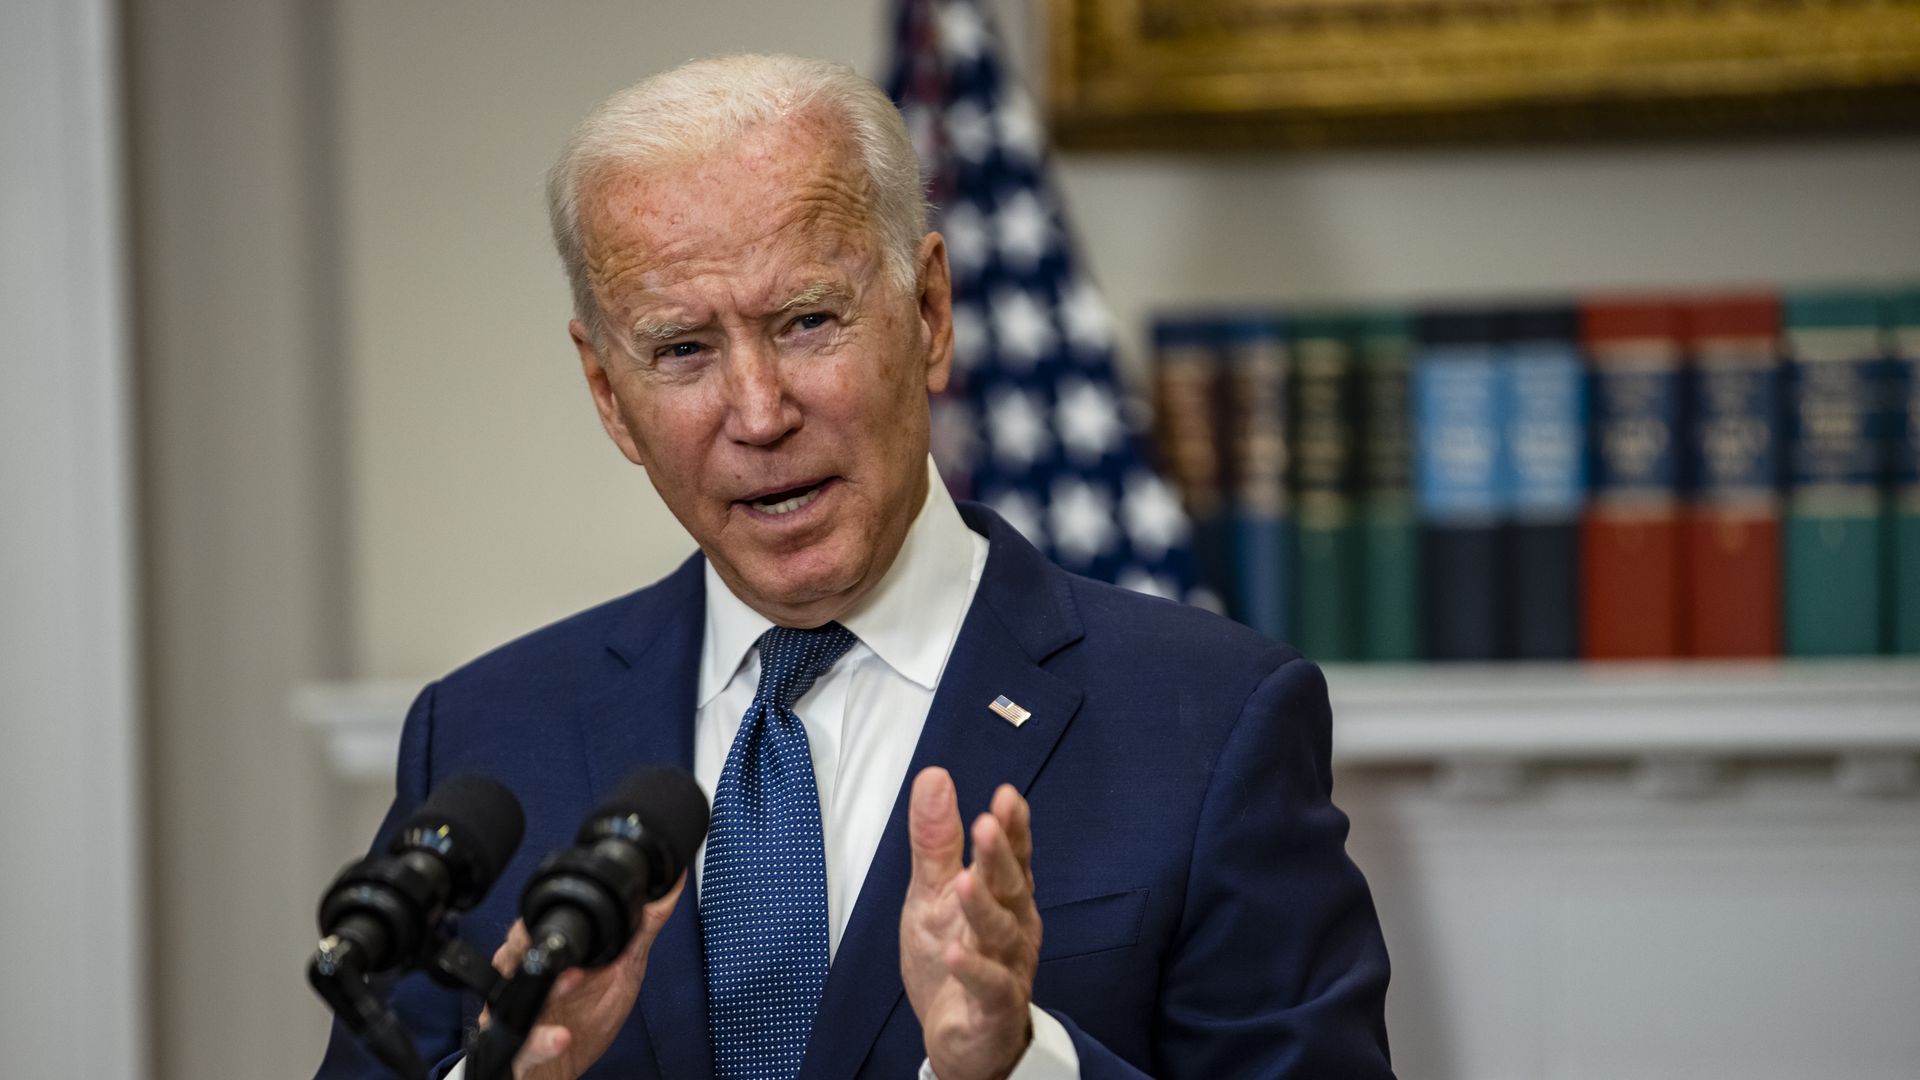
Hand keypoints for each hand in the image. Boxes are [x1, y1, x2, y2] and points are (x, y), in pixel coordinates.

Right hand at [483, 872, 686, 1079]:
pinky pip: (523, 1043)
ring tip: (572, 980)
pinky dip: (542, 1040)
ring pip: (517, 991)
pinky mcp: (518, 1048)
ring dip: (549, 986)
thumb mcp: (624, 973)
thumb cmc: (585, 1022)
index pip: (538, 925)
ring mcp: (520, 1014)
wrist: (562, 1071)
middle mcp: (531, 980)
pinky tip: (561, 1038)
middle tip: (573, 952)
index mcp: (553, 958)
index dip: (545, 916)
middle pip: (518, 953)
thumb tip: (670, 889)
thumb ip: (643, 930)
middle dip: (537, 945)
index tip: (566, 911)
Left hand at [900, 767, 1042, 1079]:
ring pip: (1001, 933)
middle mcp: (1014, 926)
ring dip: (983, 907)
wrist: (964, 1038)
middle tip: (988, 823)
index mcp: (1004, 895)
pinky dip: (974, 970)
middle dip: (1001, 856)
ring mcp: (1009, 966)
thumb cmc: (954, 957)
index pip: (1013, 854)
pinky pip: (989, 986)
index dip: (1013, 826)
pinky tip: (955, 954)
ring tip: (964, 881)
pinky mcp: (995, 1007)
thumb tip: (935, 777)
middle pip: (1011, 886)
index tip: (1006, 795)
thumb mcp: (933, 893)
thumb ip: (937, 840)